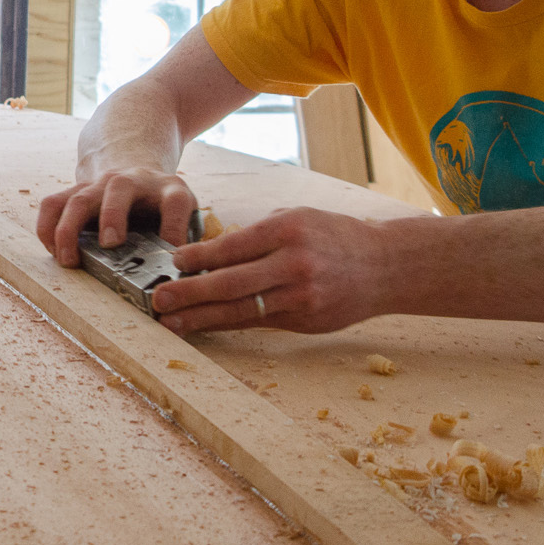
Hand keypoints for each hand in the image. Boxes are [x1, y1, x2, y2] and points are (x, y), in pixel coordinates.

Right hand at [36, 168, 198, 266]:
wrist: (141, 178)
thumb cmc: (164, 211)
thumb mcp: (184, 220)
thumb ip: (187, 245)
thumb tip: (186, 283)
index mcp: (169, 190)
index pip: (175, 203)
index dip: (174, 226)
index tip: (171, 254)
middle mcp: (133, 181)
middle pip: (119, 188)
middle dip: (112, 215)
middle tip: (110, 244)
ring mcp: (101, 184)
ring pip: (80, 197)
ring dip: (70, 228)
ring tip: (68, 260)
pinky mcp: (76, 191)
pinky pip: (53, 203)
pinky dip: (47, 227)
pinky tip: (51, 251)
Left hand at [153, 205, 386, 334]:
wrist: (383, 266)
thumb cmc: (334, 236)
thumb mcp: (297, 218)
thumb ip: (257, 235)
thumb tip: (210, 252)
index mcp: (288, 230)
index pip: (234, 246)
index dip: (199, 257)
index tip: (172, 263)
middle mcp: (294, 264)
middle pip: (232, 282)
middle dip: (190, 293)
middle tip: (159, 299)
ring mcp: (301, 295)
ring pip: (241, 309)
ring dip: (201, 317)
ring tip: (171, 322)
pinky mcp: (304, 319)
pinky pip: (257, 322)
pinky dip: (227, 324)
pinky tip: (204, 326)